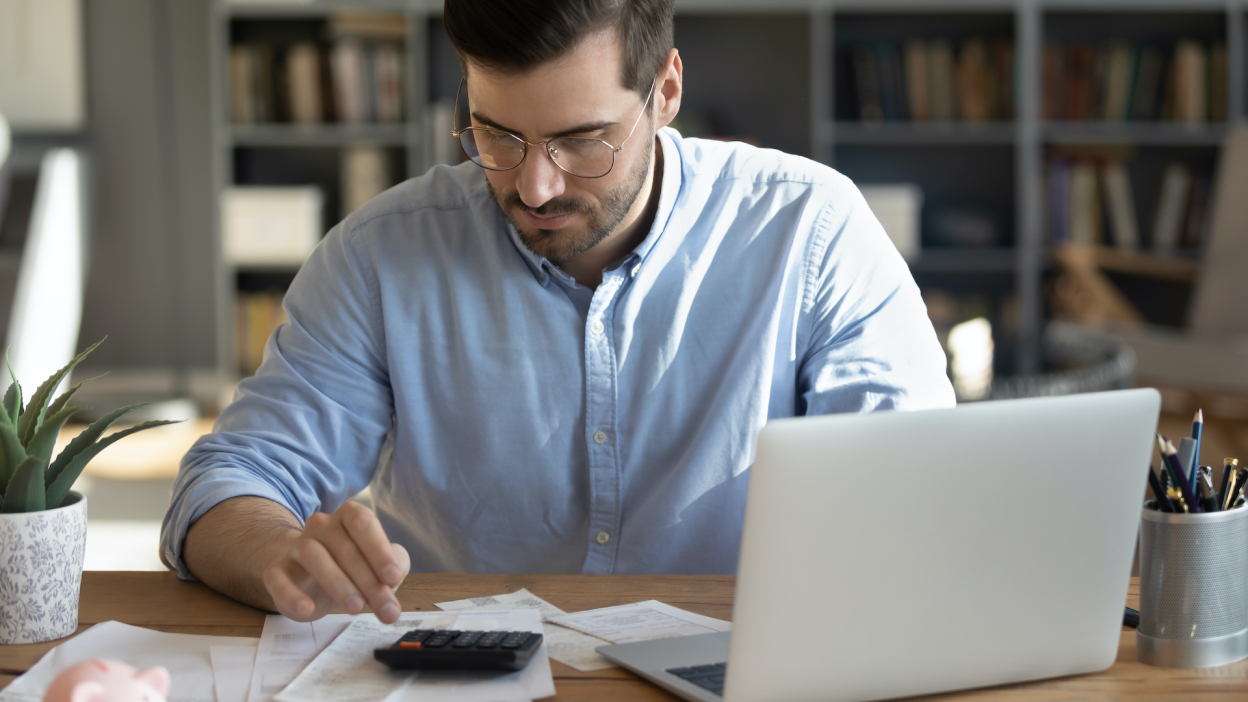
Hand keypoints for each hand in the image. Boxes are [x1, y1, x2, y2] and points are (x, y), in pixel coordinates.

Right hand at [262, 500, 410, 622]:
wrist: (309, 580)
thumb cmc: (353, 568)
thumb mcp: (380, 565)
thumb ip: (396, 565)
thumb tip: (394, 577)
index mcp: (348, 516)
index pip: (363, 522)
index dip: (379, 549)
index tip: (392, 577)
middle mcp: (321, 526)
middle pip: (345, 548)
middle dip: (369, 581)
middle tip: (386, 609)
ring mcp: (296, 547)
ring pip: (313, 556)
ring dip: (339, 584)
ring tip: (357, 607)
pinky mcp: (277, 571)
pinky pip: (278, 579)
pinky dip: (291, 595)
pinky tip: (307, 609)